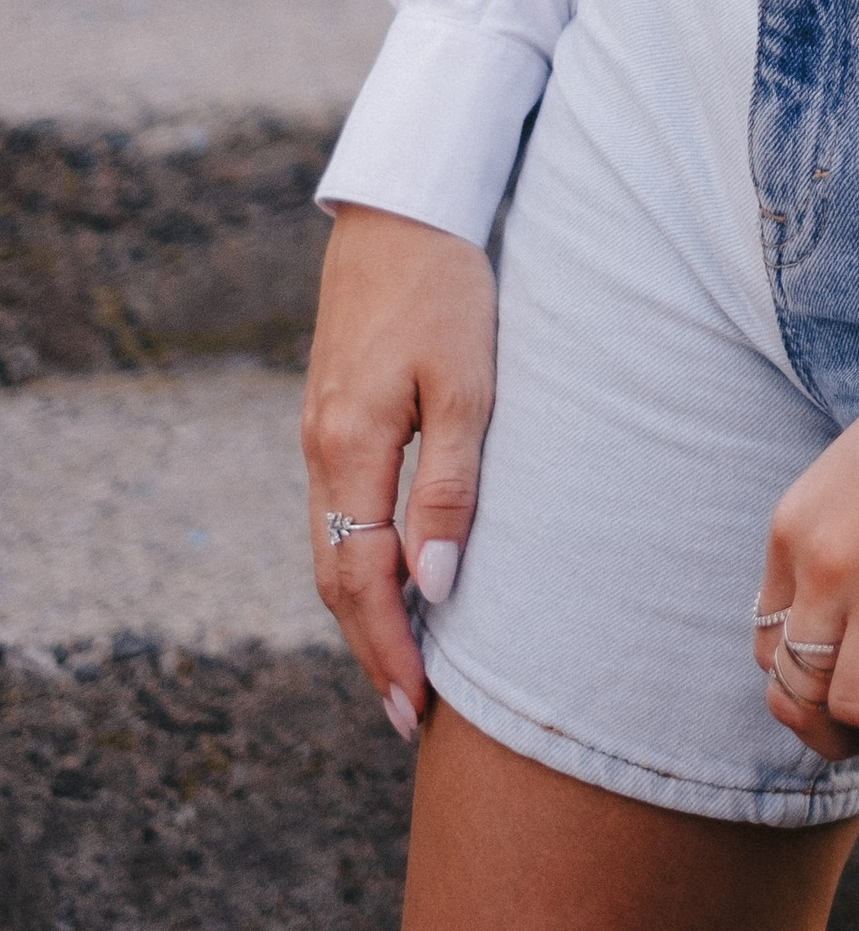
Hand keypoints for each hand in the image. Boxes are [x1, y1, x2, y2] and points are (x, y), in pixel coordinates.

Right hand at [300, 204, 495, 740]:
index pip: (362, 581)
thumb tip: (436, 589)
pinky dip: (359, 565)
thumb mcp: (467, 385)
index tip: (416, 713)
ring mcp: (318, 435)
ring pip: (331, 550)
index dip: (388, 652)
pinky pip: (336, 515)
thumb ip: (451, 488)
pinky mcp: (330, 418)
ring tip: (403, 670)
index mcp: (350, 449)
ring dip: (362, 615)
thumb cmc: (446, 290)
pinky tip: (390, 585)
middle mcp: (320, 451)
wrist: (399, 213)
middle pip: (336, 578)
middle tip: (409, 718)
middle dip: (371, 653)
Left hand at [756, 343, 858, 755]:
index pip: (766, 648)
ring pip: (853, 705)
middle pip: (798, 690)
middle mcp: (828, 565)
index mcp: (795, 530)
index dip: (800, 681)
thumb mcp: (845, 478)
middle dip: (829, 720)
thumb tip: (828, 624)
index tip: (836, 680)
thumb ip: (826, 543)